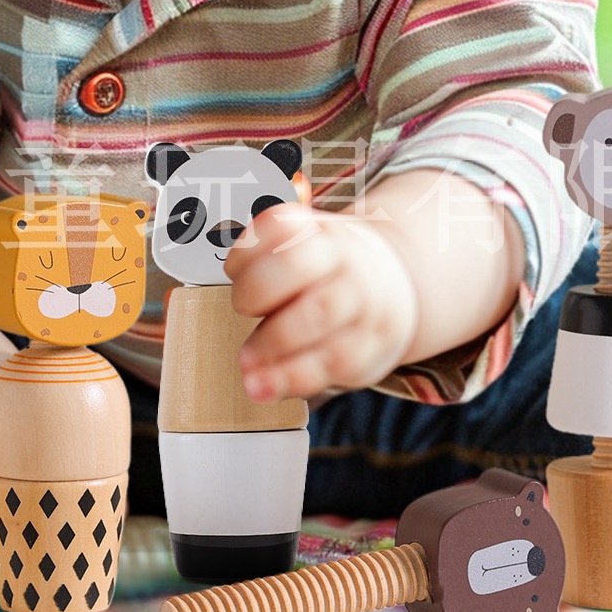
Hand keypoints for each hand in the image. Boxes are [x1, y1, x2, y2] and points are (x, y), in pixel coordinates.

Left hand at [227, 201, 418, 400]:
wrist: (397, 285)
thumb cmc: (333, 267)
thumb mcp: (307, 241)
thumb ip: (262, 252)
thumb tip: (215, 260)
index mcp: (321, 229)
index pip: (280, 225)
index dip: (247, 250)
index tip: (230, 270)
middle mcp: (347, 259)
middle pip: (298, 266)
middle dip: (256, 291)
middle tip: (239, 309)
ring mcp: (364, 302)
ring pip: (317, 316)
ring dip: (272, 343)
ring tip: (245, 362)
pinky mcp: (372, 346)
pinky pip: (332, 364)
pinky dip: (292, 377)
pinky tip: (265, 387)